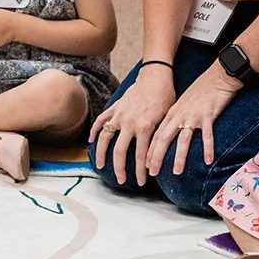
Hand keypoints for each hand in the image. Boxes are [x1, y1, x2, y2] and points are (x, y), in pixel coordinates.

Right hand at [89, 64, 174, 185]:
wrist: (156, 76)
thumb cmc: (165, 97)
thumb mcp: (166, 119)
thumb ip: (158, 138)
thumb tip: (155, 158)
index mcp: (144, 127)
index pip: (141, 156)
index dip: (141, 172)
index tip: (142, 182)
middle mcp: (129, 122)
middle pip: (120, 151)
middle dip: (120, 168)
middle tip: (121, 181)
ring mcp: (119, 115)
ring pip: (105, 137)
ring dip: (102, 153)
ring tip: (100, 166)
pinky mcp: (115, 107)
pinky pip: (101, 120)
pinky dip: (95, 130)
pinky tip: (91, 141)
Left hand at [143, 68, 238, 177]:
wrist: (218, 76)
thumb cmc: (201, 91)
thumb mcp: (183, 103)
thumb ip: (176, 118)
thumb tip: (170, 133)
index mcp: (172, 113)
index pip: (157, 134)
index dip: (150, 150)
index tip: (145, 165)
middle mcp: (180, 115)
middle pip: (164, 138)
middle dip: (156, 156)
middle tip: (152, 173)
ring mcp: (193, 115)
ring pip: (183, 139)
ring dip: (179, 157)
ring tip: (177, 172)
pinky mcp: (208, 115)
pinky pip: (207, 135)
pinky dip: (207, 148)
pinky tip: (208, 160)